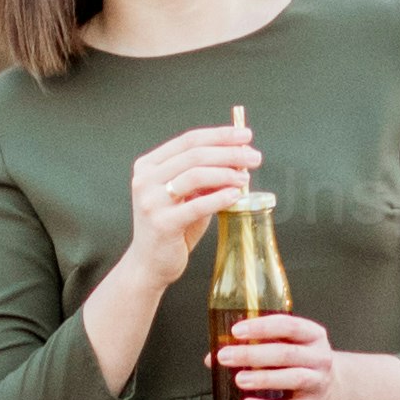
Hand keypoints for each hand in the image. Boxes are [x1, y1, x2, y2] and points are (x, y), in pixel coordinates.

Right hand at [123, 114, 263, 274]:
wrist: (149, 263)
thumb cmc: (172, 226)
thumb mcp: (186, 195)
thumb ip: (205, 176)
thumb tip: (239, 158)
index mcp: (149, 165)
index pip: (189, 140)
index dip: (220, 135)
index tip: (245, 135)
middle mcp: (145, 179)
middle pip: (194, 155)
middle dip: (229, 153)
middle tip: (254, 156)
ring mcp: (151, 201)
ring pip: (194, 175)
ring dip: (226, 173)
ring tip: (246, 177)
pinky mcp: (162, 223)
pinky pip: (197, 206)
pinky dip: (219, 198)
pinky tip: (235, 195)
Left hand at [211, 311, 399, 399]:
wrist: (337, 389)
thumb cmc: (302, 362)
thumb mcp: (289, 346)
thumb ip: (257, 346)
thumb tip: (213, 357)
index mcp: (312, 335)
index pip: (288, 325)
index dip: (262, 327)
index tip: (237, 330)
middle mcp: (319, 357)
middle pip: (286, 353)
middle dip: (253, 354)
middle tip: (226, 356)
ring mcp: (318, 382)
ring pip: (293, 378)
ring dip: (264, 378)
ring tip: (239, 379)